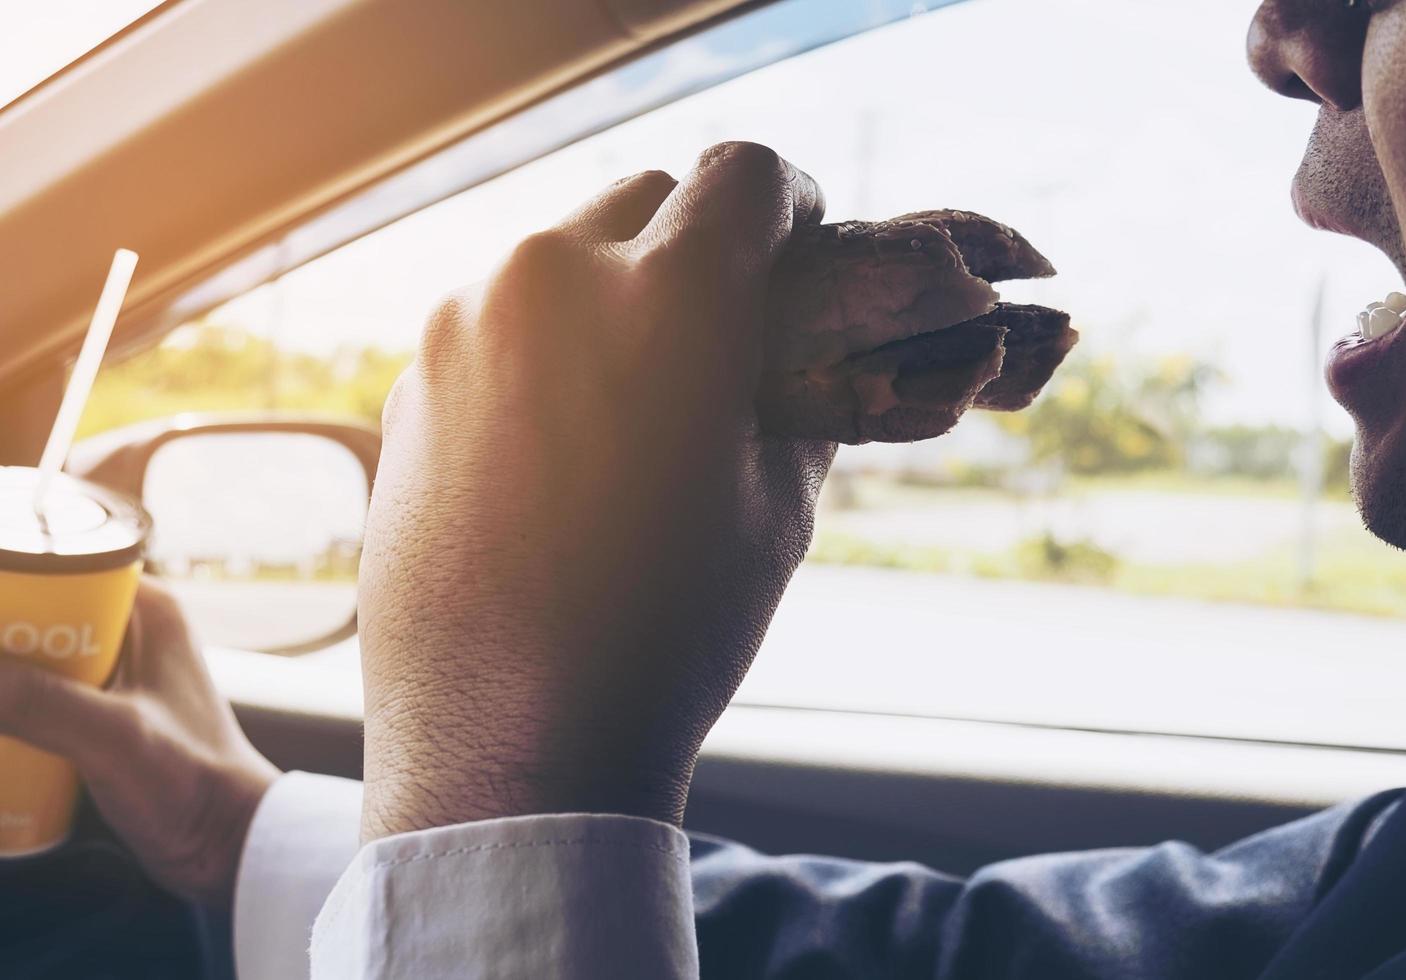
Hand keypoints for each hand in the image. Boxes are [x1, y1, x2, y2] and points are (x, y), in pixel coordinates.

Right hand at [0, 579, 279, 906]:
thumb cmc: (192, 783)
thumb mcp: (113, 737)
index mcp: (145, 607)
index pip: (56, 565)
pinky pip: (33, 695)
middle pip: (31, 612)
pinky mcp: (97, 715)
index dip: (4, 582)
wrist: (225, 844)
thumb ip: (40, 702)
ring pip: (27, 657)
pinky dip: (5, 707)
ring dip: (1, 678)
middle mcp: (128, 628)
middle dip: (0, 638)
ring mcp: (113, 673)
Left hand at [359, 142, 832, 836]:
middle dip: (696, 241)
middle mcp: (552, 280)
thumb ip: (795, 393)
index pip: (742, 173)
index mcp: (668, 296)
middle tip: (724, 324)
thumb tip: (796, 351)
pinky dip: (542, 347)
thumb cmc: (667, 631)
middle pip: (645, 199)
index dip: (788, 203)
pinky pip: (495, 323)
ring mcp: (465, 327)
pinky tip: (559, 443)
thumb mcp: (778, 507)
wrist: (511, 738)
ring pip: (560, 257)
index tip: (797, 245)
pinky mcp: (409, 382)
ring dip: (612, 293)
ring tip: (636, 394)